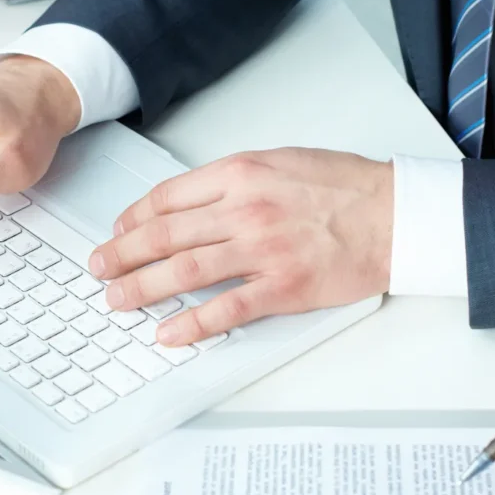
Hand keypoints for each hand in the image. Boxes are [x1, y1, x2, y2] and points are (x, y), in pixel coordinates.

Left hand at [88, 148, 393, 346]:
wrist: (394, 213)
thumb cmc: (346, 186)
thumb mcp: (281, 161)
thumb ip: (235, 180)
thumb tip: (193, 201)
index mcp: (240, 173)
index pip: (168, 198)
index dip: (134, 218)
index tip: (119, 232)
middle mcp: (244, 210)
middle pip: (164, 235)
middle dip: (121, 255)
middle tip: (99, 269)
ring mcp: (261, 251)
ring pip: (184, 272)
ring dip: (141, 288)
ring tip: (117, 300)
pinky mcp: (282, 287)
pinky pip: (225, 309)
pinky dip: (191, 323)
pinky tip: (168, 332)